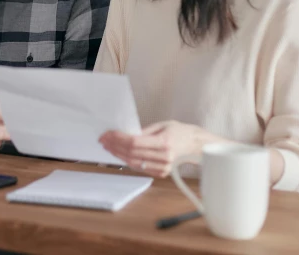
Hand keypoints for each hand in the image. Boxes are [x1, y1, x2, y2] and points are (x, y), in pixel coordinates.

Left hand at [100, 121, 218, 177]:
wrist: (195, 145)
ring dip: (118, 155)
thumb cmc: (179, 132)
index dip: (118, 138)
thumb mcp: (161, 125)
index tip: (107, 133)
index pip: (134, 142)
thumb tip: (125, 134)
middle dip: (114, 146)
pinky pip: (140, 168)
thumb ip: (144, 131)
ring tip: (108, 147)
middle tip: (103, 139)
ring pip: (133, 163)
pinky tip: (119, 154)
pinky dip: (128, 161)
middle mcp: (164, 157)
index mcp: (164, 143)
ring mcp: (163, 167)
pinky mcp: (162, 173)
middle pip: (131, 153)